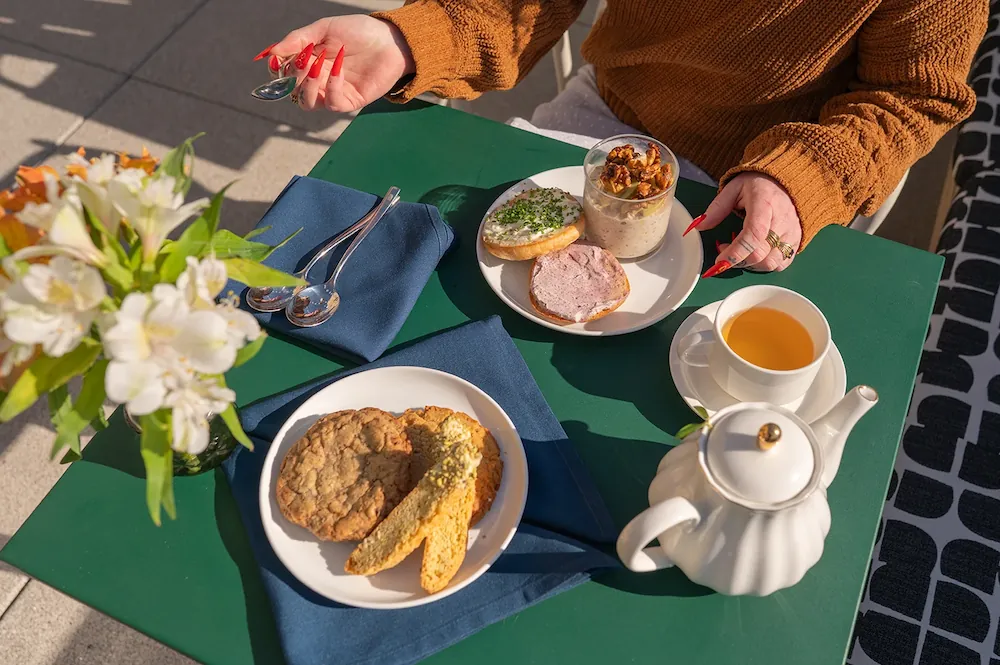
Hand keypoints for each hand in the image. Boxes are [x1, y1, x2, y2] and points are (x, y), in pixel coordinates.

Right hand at [263, 16, 414, 112]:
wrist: (389, 39)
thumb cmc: (359, 32)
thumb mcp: (324, 29)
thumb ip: (298, 39)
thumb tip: (272, 52)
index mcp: (309, 62)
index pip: (283, 74)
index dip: (277, 69)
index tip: (276, 59)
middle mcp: (318, 80)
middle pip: (292, 90)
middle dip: (293, 74)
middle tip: (304, 58)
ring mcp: (333, 92)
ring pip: (307, 102)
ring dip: (306, 85)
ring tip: (316, 65)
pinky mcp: (350, 101)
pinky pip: (331, 103)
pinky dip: (330, 87)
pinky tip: (337, 69)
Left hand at [687, 173, 801, 273]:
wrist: (787, 179)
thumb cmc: (760, 183)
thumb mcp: (734, 188)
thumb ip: (716, 208)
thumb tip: (698, 226)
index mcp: (764, 203)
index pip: (753, 235)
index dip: (735, 253)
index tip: (719, 261)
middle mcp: (782, 220)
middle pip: (760, 254)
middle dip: (737, 261)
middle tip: (724, 251)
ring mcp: (791, 232)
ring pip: (771, 263)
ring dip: (750, 265)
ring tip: (739, 253)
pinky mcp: (796, 240)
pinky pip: (781, 264)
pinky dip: (765, 265)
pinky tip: (754, 255)